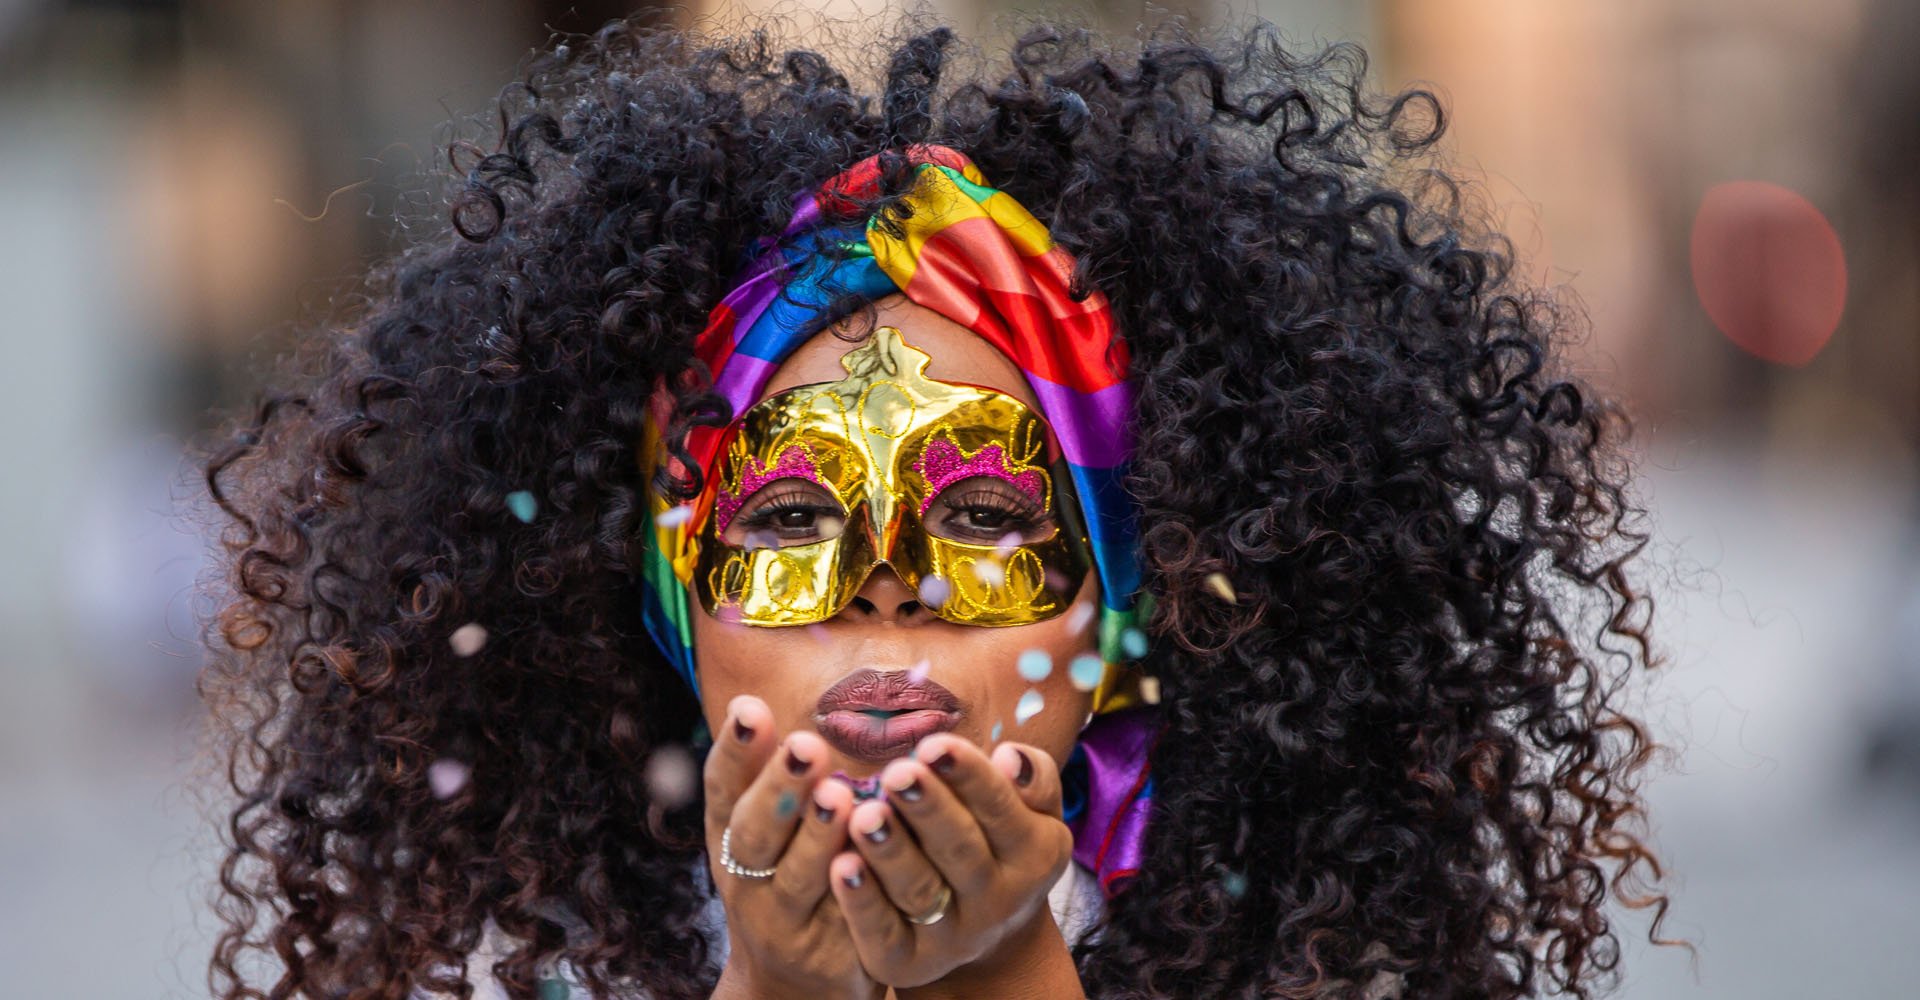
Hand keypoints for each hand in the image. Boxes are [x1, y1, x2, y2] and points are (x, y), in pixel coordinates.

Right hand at [704, 695, 882, 999]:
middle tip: (805, 746)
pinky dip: (854, 891)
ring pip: (797, 880)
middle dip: (779, 789)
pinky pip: (843, 922)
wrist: (794, 983)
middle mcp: (747, 882)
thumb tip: (750, 694)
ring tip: (840, 795)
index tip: (750, 708)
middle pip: (755, 835)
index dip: (734, 753)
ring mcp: (784, 923)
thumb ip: (765, 774)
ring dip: (817, 837)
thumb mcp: (766, 830)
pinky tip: (869, 863)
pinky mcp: (827, 956)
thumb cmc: (786, 879)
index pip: (722, 791)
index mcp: (730, 839)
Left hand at [826, 732, 1074, 990]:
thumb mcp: (1033, 813)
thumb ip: (1032, 778)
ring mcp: (953, 936)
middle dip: (928, 809)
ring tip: (865, 815)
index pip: (1000, 809)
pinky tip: (839, 864)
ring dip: (891, 853)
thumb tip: (1009, 757)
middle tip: (896, 773)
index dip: (969, 777)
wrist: (987, 935)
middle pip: (960, 850)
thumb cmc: (999, 844)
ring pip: (919, 890)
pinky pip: (883, 933)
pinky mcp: (908, 962)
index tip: (934, 744)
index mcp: (1033, 854)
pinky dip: (862, 901)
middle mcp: (998, 899)